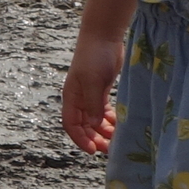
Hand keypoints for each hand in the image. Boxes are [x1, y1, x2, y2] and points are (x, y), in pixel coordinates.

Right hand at [63, 28, 123, 155]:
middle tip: (109, 149)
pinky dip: (109, 120)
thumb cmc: (94, 58)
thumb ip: (92, 104)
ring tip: (116, 138)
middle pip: (82, 125)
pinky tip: (118, 124)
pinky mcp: (101, 90)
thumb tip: (92, 125)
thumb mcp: (93, 82)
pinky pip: (103, 111)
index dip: (79, 139)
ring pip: (93, 120)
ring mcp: (89, 95)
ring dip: (103, 131)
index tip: (92, 150)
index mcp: (71, 98)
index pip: (70, 124)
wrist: (103, 38)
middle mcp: (78, 99)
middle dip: (93, 138)